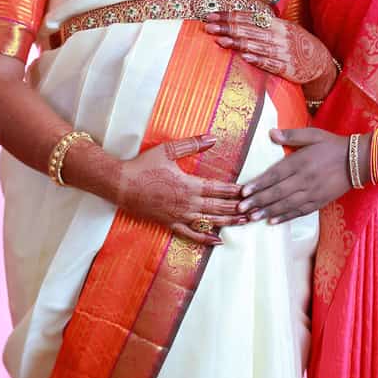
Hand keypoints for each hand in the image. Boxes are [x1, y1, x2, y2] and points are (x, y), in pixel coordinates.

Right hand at [114, 135, 245, 244]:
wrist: (121, 185)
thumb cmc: (143, 166)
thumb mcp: (167, 150)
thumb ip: (191, 144)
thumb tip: (212, 138)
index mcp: (189, 184)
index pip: (218, 189)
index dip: (235, 190)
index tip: (251, 190)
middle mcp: (187, 203)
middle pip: (219, 207)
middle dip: (238, 207)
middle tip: (256, 208)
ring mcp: (180, 215)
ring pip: (210, 221)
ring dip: (229, 221)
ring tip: (245, 221)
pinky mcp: (170, 223)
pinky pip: (191, 234)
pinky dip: (206, 238)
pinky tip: (218, 240)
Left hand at [204, 11, 335, 90]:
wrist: (319, 62)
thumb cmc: (298, 44)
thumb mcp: (285, 29)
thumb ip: (266, 24)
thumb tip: (241, 17)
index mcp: (277, 24)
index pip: (249, 17)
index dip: (229, 16)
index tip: (212, 15)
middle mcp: (279, 36)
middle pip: (249, 30)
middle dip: (227, 27)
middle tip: (209, 26)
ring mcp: (282, 52)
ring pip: (256, 45)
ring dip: (236, 42)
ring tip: (220, 40)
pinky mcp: (285, 67)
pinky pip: (269, 62)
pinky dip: (257, 58)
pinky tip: (244, 55)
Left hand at [237, 127, 350, 222]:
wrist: (358, 161)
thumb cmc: (332, 145)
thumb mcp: (313, 134)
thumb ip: (291, 135)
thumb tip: (271, 134)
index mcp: (301, 161)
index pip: (275, 174)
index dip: (259, 184)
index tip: (244, 191)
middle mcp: (305, 179)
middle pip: (278, 192)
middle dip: (258, 201)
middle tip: (241, 208)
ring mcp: (312, 193)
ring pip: (286, 205)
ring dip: (268, 212)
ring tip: (252, 218)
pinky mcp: (319, 202)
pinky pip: (299, 212)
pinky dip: (285, 217)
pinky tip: (273, 221)